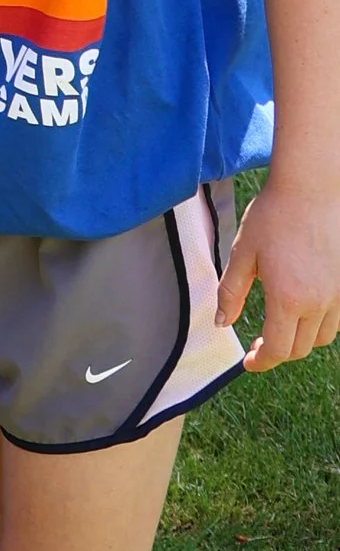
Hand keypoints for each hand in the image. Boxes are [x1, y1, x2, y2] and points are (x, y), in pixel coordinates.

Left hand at [218, 175, 339, 367]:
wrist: (312, 188)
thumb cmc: (274, 216)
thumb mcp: (243, 252)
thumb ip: (231, 292)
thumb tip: (221, 323)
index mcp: (288, 299)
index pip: (277, 349)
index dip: (261, 362)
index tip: (247, 362)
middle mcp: (317, 303)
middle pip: (299, 349)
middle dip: (276, 352)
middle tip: (257, 345)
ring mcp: (336, 295)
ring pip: (321, 338)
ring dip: (299, 341)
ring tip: (279, 329)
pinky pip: (335, 320)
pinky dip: (318, 326)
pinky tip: (301, 311)